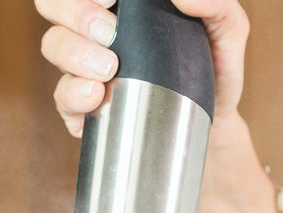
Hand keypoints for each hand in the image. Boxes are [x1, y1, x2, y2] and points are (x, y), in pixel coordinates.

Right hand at [35, 0, 249, 136]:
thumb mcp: (228, 34)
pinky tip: (96, 96)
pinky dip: (73, 94)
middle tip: (109, 32)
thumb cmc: (215, 74)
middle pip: (53, 5)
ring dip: (74, 53)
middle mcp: (96, 32)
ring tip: (109, 68)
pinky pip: (62, 97)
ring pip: (53, 46)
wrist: (214, 131)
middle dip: (75, 13)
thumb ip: (217, 6)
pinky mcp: (82, 109)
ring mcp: (85, 69)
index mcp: (124, 7)